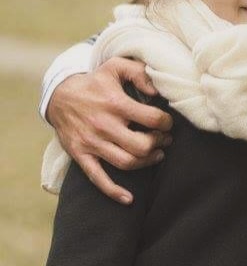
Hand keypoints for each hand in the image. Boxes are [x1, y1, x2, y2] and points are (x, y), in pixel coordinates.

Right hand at [46, 58, 172, 203]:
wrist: (59, 95)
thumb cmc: (95, 82)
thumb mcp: (115, 67)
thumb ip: (140, 73)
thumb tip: (158, 91)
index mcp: (115, 103)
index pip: (151, 119)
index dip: (166, 123)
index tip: (167, 123)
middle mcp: (104, 125)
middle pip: (141, 145)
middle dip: (159, 144)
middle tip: (164, 140)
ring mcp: (92, 142)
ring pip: (126, 162)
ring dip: (147, 163)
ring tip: (157, 155)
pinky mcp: (81, 155)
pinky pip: (98, 178)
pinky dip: (114, 191)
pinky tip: (129, 199)